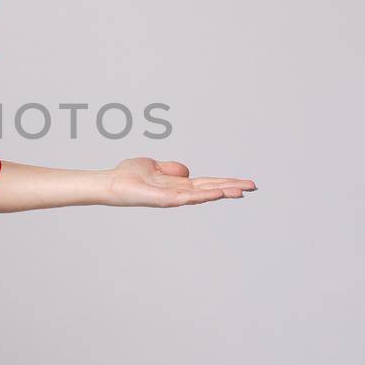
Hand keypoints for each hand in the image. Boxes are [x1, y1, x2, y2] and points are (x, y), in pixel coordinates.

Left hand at [106, 157, 256, 207]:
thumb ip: (170, 168)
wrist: (110, 183)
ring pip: (203, 194)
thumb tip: (186, 171)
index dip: (226, 182)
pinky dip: (203, 195)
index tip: (244, 182)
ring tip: (241, 191)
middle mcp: (178, 193)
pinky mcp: (164, 199)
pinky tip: (216, 193)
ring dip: (222, 192)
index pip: (207, 183)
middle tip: (253, 186)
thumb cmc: (128, 176)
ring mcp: (173, 197)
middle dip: (232, 188)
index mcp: (178, 185)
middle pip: (211, 189)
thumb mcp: (153, 165)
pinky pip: (187, 197)